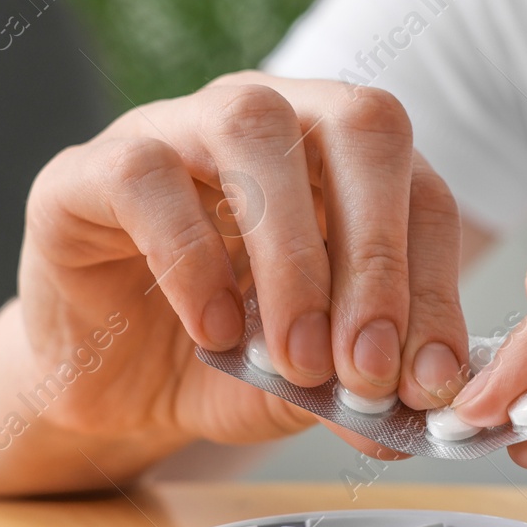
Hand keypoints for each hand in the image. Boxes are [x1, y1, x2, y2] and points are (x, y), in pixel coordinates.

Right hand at [18, 72, 468, 458]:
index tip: (428, 381)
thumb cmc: (221, 363)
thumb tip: (424, 407)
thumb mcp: (309, 388)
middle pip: (359, 124)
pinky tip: (213, 332)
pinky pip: (147, 178)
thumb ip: (363, 389)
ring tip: (297, 359)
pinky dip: (191, 259)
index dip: (437, 285)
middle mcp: (272, 119)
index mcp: (344, 160)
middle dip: (378, 254)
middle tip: (369, 366)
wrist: (110, 390)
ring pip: (253, 128)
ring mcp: (176, 127)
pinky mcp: (88, 169)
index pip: (421, 189)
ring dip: (292, 255)